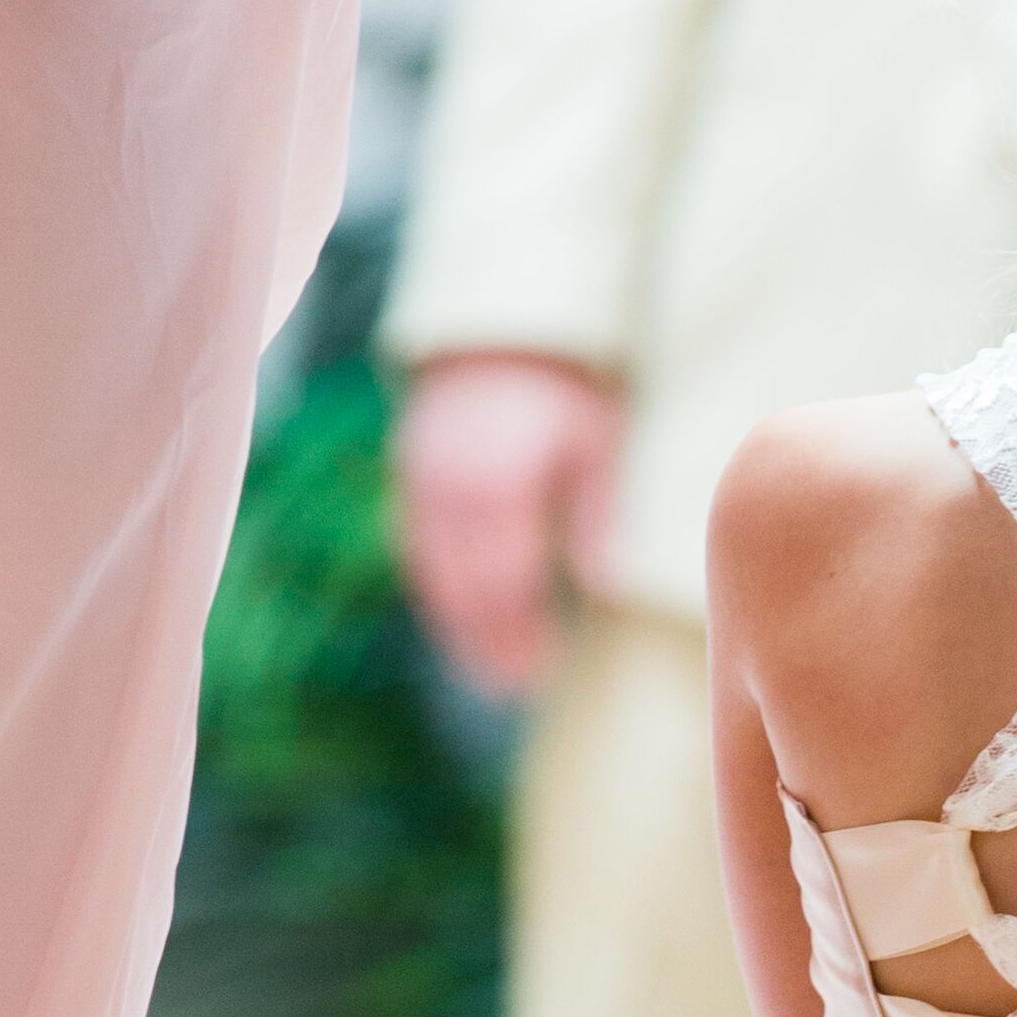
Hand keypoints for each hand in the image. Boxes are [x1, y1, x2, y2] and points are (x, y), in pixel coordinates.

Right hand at [392, 352, 626, 699]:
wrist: (505, 328)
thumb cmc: (569, 390)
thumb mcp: (597, 441)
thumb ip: (597, 514)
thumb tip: (606, 591)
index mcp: (503, 477)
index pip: (506, 575)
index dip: (519, 630)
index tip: (542, 672)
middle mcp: (452, 482)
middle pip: (467, 583)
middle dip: (490, 641)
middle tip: (518, 687)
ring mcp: (424, 479)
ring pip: (435, 571)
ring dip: (461, 627)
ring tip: (491, 675)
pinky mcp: (410, 475)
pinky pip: (419, 548)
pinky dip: (441, 592)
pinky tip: (466, 624)